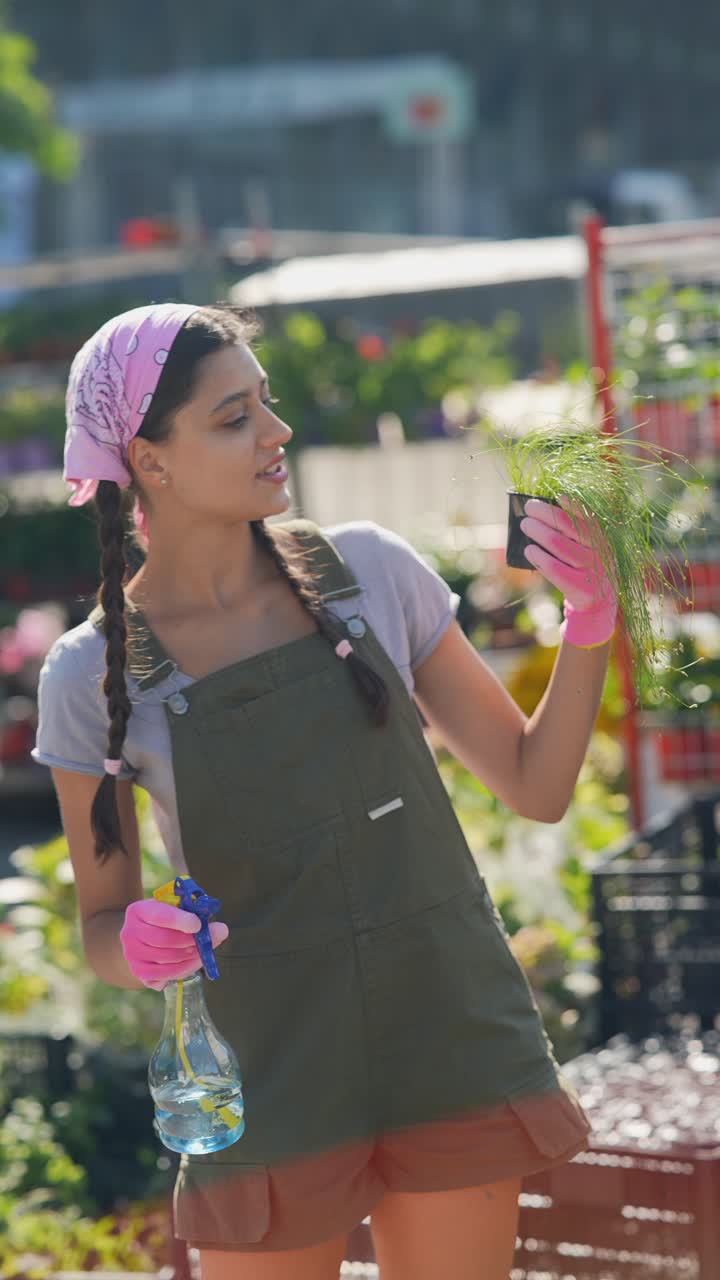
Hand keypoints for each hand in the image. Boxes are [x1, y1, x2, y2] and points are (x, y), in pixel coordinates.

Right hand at [120, 898, 229, 990]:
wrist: (141, 938)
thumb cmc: (163, 919)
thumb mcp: (172, 907)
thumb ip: (193, 912)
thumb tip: (221, 930)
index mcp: (138, 911)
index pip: (159, 915)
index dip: (179, 920)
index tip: (198, 924)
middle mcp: (129, 933)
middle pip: (163, 940)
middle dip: (192, 941)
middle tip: (214, 937)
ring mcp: (131, 955)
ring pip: (167, 959)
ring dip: (192, 956)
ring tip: (206, 950)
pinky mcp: (139, 972)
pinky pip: (166, 975)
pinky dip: (185, 969)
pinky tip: (195, 961)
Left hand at [520, 495, 617, 647]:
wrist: (599, 601)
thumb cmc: (586, 565)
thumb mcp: (591, 546)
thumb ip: (576, 529)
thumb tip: (543, 509)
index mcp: (603, 537)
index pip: (589, 516)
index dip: (574, 505)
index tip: (557, 495)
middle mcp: (600, 551)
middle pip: (567, 525)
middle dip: (544, 513)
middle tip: (528, 508)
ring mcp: (591, 569)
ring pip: (558, 543)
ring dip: (537, 531)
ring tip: (525, 525)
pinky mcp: (579, 587)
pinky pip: (553, 567)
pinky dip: (537, 556)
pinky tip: (529, 550)